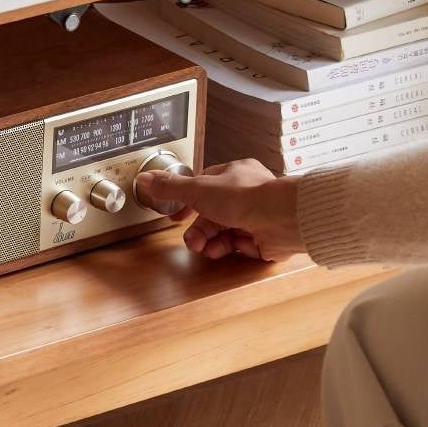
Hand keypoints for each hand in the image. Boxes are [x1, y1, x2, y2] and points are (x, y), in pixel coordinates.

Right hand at [135, 157, 303, 261]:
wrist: (281, 218)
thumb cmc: (248, 196)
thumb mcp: (198, 189)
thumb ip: (171, 187)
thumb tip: (146, 179)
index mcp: (234, 175)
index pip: (205, 187)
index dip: (188, 202)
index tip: (176, 215)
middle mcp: (247, 195)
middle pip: (213, 215)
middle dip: (198, 230)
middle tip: (191, 240)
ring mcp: (257, 217)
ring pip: (225, 232)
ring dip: (210, 241)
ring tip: (204, 248)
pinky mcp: (265, 239)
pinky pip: (240, 246)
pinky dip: (228, 249)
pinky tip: (222, 251)